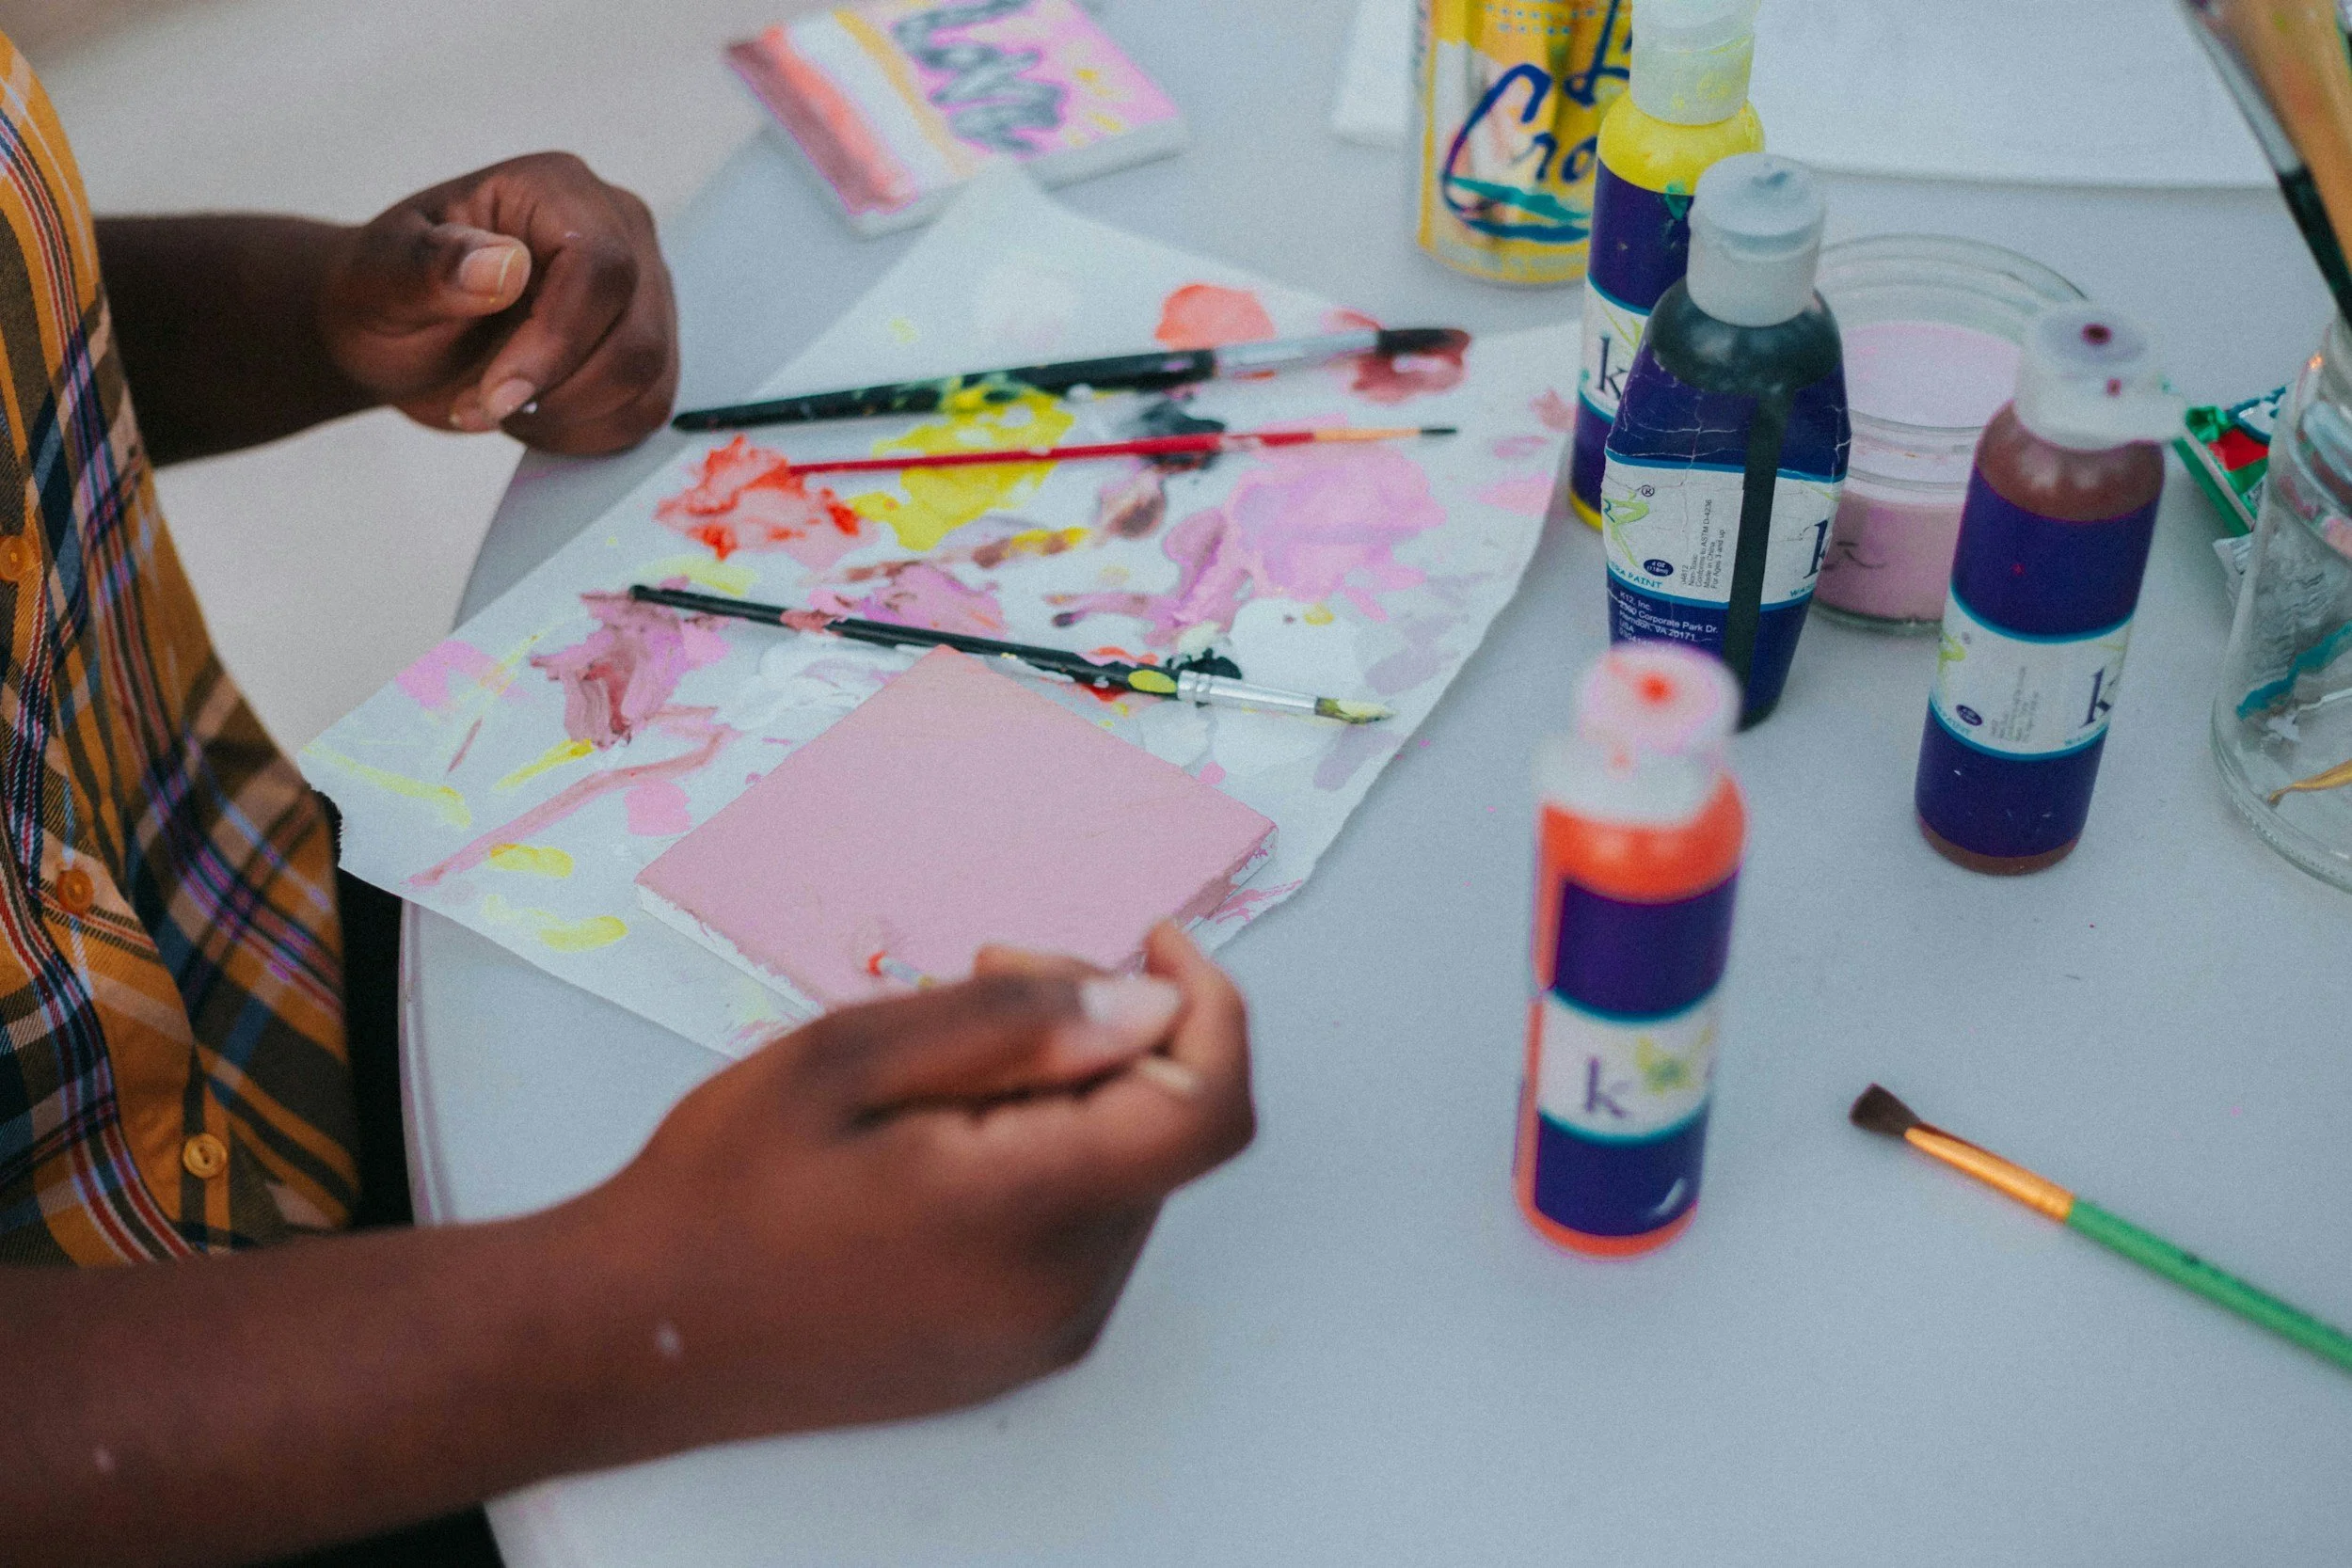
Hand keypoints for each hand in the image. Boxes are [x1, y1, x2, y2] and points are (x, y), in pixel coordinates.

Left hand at [317, 153, 677, 454]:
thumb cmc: (387, 294)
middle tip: (481, 405)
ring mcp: (644, 291)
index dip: (557, 341)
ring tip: (501, 406)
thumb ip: (432, 265)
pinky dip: (588, 431)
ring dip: (569, 415)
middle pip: (636, 333)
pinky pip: (647, 408)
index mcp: (556, 190)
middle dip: (558, 390)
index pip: (600, 265)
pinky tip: (535, 417)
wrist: (399, 335)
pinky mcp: (650, 346)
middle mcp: (619, 231)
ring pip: (648, 376)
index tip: (496, 394)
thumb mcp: (381, 276)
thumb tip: (506, 267)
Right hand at [598, 924, 1253, 1440]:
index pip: (1204, 1107)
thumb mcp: (850, 1058)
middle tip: (990, 976)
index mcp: (1024, 1215)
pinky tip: (951, 1133)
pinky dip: (1053, 1155)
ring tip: (945, 1065)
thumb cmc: (722, 1190)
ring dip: (1076, 1092)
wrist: (635, 1336)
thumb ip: (1016, 1023)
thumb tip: (1151, 1003)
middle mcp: (1062, 1293)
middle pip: (1165, 1128)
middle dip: (1110, 1031)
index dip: (1209, 1006)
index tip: (1152, 942)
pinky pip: (1089, 1229)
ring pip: (1128, 1174)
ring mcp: (1047, 1335)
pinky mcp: (1022, 1351)